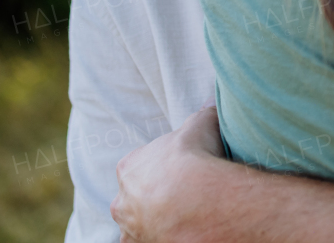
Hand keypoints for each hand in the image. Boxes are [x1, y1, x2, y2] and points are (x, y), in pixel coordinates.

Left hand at [111, 106, 224, 241]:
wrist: (200, 200)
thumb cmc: (195, 158)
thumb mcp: (202, 124)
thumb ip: (203, 114)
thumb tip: (210, 103)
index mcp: (129, 168)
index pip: (139, 167)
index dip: (160, 167)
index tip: (180, 169)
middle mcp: (123, 201)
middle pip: (134, 198)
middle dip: (152, 197)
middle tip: (181, 195)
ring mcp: (131, 229)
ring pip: (138, 225)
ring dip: (153, 221)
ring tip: (182, 217)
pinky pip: (148, 242)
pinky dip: (161, 237)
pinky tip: (180, 231)